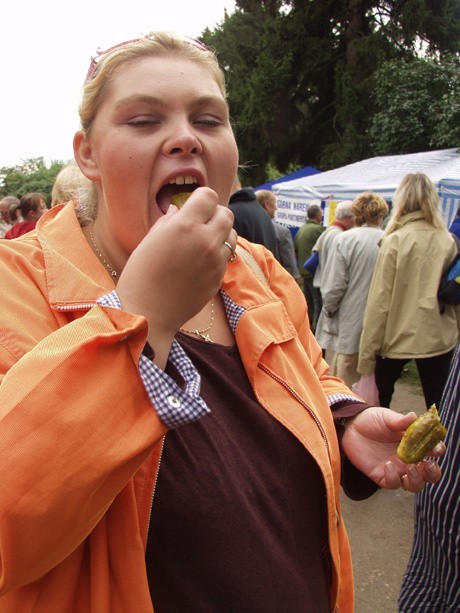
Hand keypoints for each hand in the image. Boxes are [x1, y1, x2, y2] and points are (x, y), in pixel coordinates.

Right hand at [116, 187, 235, 364]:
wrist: (148, 313)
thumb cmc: (140, 276)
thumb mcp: (148, 241)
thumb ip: (167, 221)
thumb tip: (178, 210)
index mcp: (185, 226)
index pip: (209, 196)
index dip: (201, 198)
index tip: (193, 205)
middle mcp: (205, 240)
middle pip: (226, 213)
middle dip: (214, 213)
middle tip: (199, 222)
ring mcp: (216, 260)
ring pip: (232, 234)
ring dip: (221, 232)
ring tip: (203, 240)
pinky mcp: (219, 277)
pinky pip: (226, 256)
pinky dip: (218, 253)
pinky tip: (201, 260)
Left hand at [341, 407, 444, 491]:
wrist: (350, 426)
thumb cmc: (372, 420)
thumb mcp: (387, 417)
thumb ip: (400, 420)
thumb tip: (414, 416)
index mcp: (414, 444)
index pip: (432, 451)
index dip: (438, 450)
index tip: (436, 448)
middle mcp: (408, 459)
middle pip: (428, 474)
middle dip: (433, 473)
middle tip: (427, 464)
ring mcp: (396, 469)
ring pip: (414, 485)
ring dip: (417, 480)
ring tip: (409, 467)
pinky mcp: (381, 476)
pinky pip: (392, 484)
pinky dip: (393, 478)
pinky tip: (388, 465)